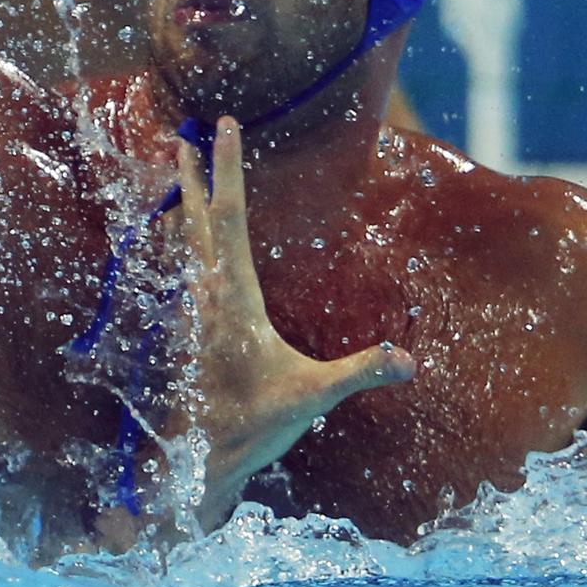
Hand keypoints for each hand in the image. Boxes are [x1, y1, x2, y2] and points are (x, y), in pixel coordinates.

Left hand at [160, 117, 415, 529]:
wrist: (199, 460)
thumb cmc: (252, 424)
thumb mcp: (313, 397)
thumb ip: (361, 371)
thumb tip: (410, 359)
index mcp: (233, 296)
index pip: (231, 217)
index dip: (229, 168)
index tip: (223, 126)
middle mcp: (207, 293)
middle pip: (197, 218)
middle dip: (193, 173)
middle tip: (181, 132)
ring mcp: (194, 309)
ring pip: (186, 241)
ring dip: (184, 201)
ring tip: (176, 168)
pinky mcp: (191, 326)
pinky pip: (186, 268)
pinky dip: (185, 239)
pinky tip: (184, 237)